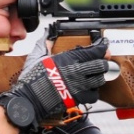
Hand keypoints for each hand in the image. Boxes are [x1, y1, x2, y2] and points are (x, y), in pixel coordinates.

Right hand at [0, 40, 116, 133]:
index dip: (101, 47)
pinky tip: (89, 89)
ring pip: (100, 80)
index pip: (93, 51)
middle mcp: (76, 71)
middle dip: (103, 62)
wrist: (29, 99)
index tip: (103, 45)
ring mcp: (79, 86)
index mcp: (68, 59)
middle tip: (102, 61)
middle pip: (101, 65)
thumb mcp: (37, 57)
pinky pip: (94, 95)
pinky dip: (93, 92)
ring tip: (94, 75)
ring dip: (99, 77)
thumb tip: (47, 34)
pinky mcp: (78, 98)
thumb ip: (45, 44)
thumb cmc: (32, 79)